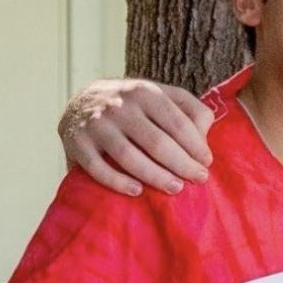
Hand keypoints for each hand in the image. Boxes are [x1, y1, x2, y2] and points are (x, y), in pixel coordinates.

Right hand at [59, 79, 214, 195]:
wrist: (82, 100)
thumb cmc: (136, 104)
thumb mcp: (163, 95)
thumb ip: (190, 110)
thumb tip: (204, 138)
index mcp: (145, 92)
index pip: (177, 123)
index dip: (195, 146)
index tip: (206, 163)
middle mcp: (119, 106)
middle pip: (157, 142)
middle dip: (182, 164)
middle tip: (199, 179)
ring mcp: (96, 124)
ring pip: (129, 157)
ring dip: (155, 176)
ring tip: (175, 188)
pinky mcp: (76, 142)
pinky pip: (97, 168)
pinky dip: (118, 182)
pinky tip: (137, 191)